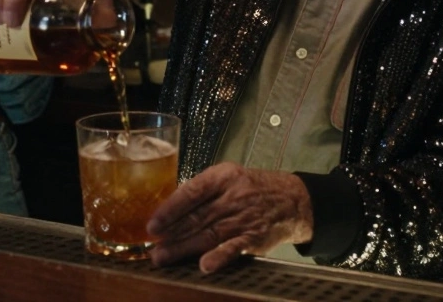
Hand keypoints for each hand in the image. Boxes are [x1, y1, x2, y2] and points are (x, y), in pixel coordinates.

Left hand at [147, 163, 312, 273]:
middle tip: (151, 246)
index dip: (170, 209)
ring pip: (208, 234)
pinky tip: (204, 265)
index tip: (153, 224)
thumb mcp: (228, 177)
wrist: (291, 199)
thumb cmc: (252, 188)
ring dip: (183, 248)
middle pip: (196, 216)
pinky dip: (219, 257)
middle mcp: (233, 196)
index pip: (192, 191)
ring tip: (163, 257)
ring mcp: (244, 217)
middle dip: (171, 233)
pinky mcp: (254, 237)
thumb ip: (202, 191)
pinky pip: (234, 248)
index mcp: (223, 176)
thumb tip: (169, 211)